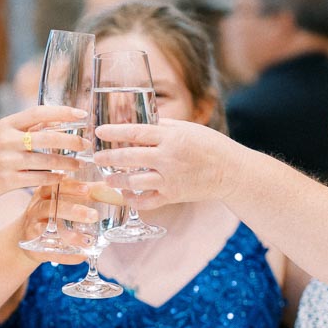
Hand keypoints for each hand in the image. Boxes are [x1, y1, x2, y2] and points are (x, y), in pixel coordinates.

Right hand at [0, 105, 89, 201]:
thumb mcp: (0, 133)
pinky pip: (38, 179)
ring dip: (67, 163)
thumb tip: (53, 121)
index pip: (39, 112)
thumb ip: (25, 128)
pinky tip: (62, 178)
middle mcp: (7, 140)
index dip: (63, 112)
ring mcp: (7, 161)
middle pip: (48, 137)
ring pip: (46, 161)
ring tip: (79, 164)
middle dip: (71, 141)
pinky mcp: (7, 181)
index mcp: (6, 124)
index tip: (81, 115)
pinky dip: (53, 178)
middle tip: (86, 144)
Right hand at [17, 182, 100, 264]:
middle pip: (50, 207)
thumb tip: (106, 185)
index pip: (54, 186)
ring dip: (69, 235)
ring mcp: (32, 228)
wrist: (26, 235)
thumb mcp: (60, 200)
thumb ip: (81, 193)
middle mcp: (35, 208)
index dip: (70, 187)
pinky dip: (66, 255)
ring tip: (87, 240)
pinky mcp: (33, 246)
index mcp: (43, 193)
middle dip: (72, 210)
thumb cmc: (49, 214)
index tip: (87, 189)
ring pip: (47, 230)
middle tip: (93, 216)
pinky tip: (81, 256)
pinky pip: (49, 251)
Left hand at [92, 118, 232, 206]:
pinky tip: (126, 195)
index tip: (99, 132)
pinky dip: (133, 199)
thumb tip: (141, 126)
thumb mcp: (188, 128)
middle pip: (129, 157)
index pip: (136, 132)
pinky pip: (147, 201)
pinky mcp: (173, 196)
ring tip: (108, 179)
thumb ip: (164, 127)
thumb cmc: (210, 145)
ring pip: (134, 181)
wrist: (231, 171)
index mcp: (171, 137)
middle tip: (96, 158)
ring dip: (117, 181)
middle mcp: (168, 158)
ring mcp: (170, 179)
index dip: (114, 132)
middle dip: (109, 158)